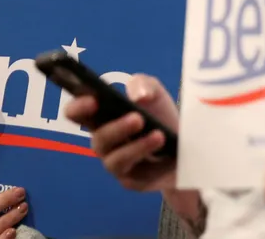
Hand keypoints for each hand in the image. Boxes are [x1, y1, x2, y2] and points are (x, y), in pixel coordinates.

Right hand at [64, 74, 178, 191]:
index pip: (77, 113)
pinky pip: (130, 170)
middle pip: (96, 138)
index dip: (78, 106)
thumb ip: (144, 84)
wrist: (187, 147)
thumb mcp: (155, 93)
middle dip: (115, 128)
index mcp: (101, 116)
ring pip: (113, 157)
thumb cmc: (161, 118)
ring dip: (135, 145)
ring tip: (157, 134)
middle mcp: (104, 140)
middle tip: (137, 117)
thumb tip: (137, 95)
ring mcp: (115, 161)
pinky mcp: (129, 180)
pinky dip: (145, 153)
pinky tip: (160, 142)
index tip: (92, 100)